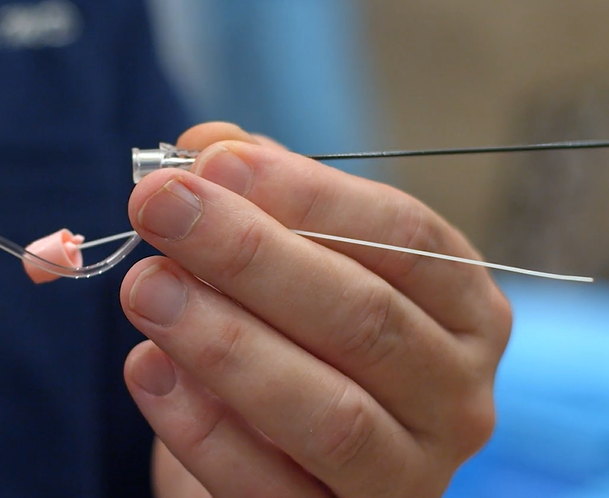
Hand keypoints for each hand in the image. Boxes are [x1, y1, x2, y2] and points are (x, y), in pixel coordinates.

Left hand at [121, 123, 511, 496]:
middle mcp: (459, 396)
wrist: (290, 461)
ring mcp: (410, 476)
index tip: (215, 161)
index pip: (405, 239)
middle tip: (160, 208)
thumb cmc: (304, 342)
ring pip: (331, 412)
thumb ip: (267, 201)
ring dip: (227, 341)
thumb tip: (210, 145)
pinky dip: (202, 428)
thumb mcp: (298, 264)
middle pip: (366, 319)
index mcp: (464, 310)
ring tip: (144, 286)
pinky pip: (270, 489)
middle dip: (252, 254)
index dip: (308, 195)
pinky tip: (147, 368)